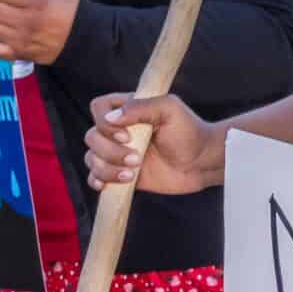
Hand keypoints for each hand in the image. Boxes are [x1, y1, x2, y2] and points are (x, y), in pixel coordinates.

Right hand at [82, 91, 223, 194]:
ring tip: (133, 173)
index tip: (127, 135)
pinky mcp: (120, 174)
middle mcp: (118, 131)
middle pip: (91, 137)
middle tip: (137, 158)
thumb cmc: (189, 132)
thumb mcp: (170, 109)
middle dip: (110, 151)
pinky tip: (110, 184)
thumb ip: (141, 107)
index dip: (105, 123)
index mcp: (128, 110)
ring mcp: (117, 153)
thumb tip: (112, 117)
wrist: (201, 163)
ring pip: (91, 158)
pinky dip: (97, 180)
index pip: (98, 108)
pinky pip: (95, 177)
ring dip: (107, 168)